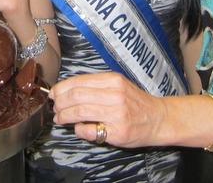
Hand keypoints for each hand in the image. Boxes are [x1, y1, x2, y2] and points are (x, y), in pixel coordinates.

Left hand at [49, 72, 163, 147]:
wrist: (158, 118)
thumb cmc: (135, 102)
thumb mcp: (118, 85)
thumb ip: (96, 86)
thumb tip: (67, 90)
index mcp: (113, 80)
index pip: (79, 81)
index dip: (61, 88)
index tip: (53, 93)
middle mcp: (115, 94)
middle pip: (76, 96)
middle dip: (60, 103)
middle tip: (55, 108)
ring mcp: (116, 114)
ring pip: (80, 112)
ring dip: (64, 116)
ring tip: (60, 119)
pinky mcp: (118, 132)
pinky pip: (90, 130)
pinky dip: (79, 129)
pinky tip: (78, 128)